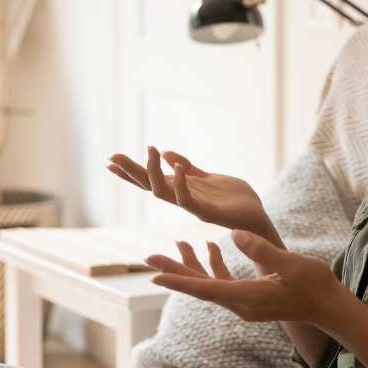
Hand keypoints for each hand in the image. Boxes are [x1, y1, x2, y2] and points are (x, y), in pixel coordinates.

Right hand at [107, 147, 273, 234]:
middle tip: (112, 158)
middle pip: (150, 186)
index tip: (110, 161)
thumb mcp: (207, 178)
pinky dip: (182, 185)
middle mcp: (183, 200)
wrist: (257, 217)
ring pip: (165, 194)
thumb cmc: (234, 200)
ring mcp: (194, 207)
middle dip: (131, 173)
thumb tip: (166, 154)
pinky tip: (177, 169)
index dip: (131, 172)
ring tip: (150, 150)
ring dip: (154, 173)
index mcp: (182, 191)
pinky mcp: (209, 213)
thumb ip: (188, 168)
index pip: (151, 180)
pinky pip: (189, 202)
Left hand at [146, 230, 353, 326]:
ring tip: (176, 244)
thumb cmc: (314, 285)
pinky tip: (209, 246)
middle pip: (200, 287)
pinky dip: (214, 266)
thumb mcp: (291, 264)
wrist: (329, 308)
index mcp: (248, 297)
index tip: (155, 274)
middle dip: (176, 271)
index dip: (180, 280)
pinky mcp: (250, 298)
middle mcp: (241, 304)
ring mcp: (245, 303)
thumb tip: (234, 234)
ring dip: (193, 265)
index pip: (206, 288)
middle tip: (149, 257)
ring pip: (209, 284)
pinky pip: (224, 283)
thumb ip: (262, 249)